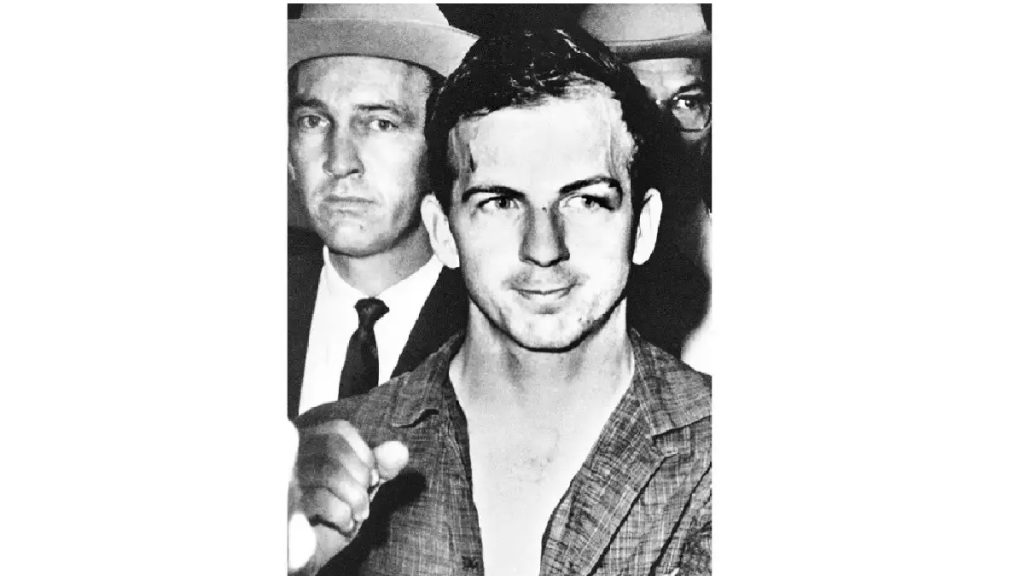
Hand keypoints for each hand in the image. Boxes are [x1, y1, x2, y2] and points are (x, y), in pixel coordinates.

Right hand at [287, 420, 408, 573]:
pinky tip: (344, 524)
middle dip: (360, 473)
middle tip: (365, 498)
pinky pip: (320, 499)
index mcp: (305, 447)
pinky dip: (343, 513)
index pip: (338, 430)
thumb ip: (380, 468)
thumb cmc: (329, 518)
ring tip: (359, 514)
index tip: (372, 477)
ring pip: (327, 469)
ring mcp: (280, 482)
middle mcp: (287, 459)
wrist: (306, 556)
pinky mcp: (281, 508)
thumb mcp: (359, 490)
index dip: (364, 452)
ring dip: (355, 495)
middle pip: (332, 445)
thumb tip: (400, 450)